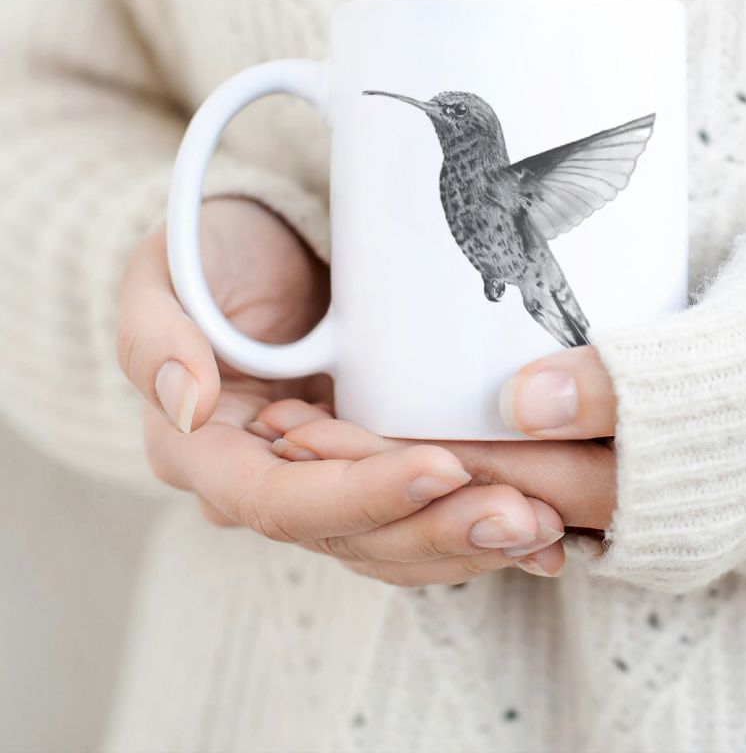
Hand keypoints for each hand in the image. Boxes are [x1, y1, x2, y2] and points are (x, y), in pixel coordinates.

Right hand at [116, 198, 565, 581]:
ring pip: (396, 542)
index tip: (438, 466)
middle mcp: (268, 484)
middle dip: (437, 532)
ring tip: (545, 528)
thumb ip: (155, 333)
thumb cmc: (212, 256)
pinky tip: (544, 532)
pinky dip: (479, 525)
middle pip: (352, 538)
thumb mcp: (164, 274)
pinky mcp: (375, 468)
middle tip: (520, 516)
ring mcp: (328, 481)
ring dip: (471, 541)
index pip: (280, 501)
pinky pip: (424, 516)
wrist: (265, 249)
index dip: (359, 495)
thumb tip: (182, 403)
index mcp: (207, 453)